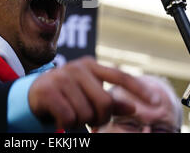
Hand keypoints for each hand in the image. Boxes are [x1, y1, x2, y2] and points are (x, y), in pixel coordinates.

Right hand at [28, 56, 159, 129]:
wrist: (34, 92)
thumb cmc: (67, 93)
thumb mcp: (89, 92)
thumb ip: (110, 98)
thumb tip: (133, 107)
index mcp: (91, 66)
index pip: (120, 76)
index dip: (139, 89)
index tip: (155, 101)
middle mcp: (78, 68)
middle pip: (105, 102)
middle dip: (101, 117)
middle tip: (91, 119)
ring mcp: (62, 78)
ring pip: (86, 113)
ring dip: (81, 122)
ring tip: (72, 114)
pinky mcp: (48, 91)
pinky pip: (69, 117)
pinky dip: (67, 124)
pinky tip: (61, 117)